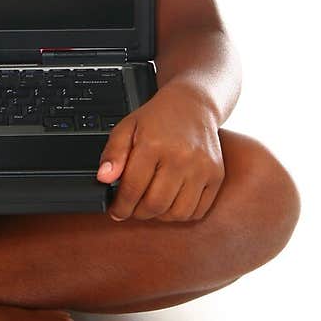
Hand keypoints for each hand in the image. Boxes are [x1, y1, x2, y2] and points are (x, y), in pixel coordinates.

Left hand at [95, 88, 223, 221]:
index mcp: (153, 145)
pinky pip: (197, 211)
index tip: (116, 210)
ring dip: (159, 215)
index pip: (132, 188)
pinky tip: (171, 202)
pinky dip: (181, 214)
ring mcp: (202, 168)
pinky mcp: (216, 176)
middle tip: (131, 208)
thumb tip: (104, 179)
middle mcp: (180, 158)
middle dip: (138, 213)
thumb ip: (113, 154)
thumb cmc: (158, 117)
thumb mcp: (127, 127)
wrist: (193, 105)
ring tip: (151, 204)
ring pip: (177, 213)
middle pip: (155, 205)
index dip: (120, 206)